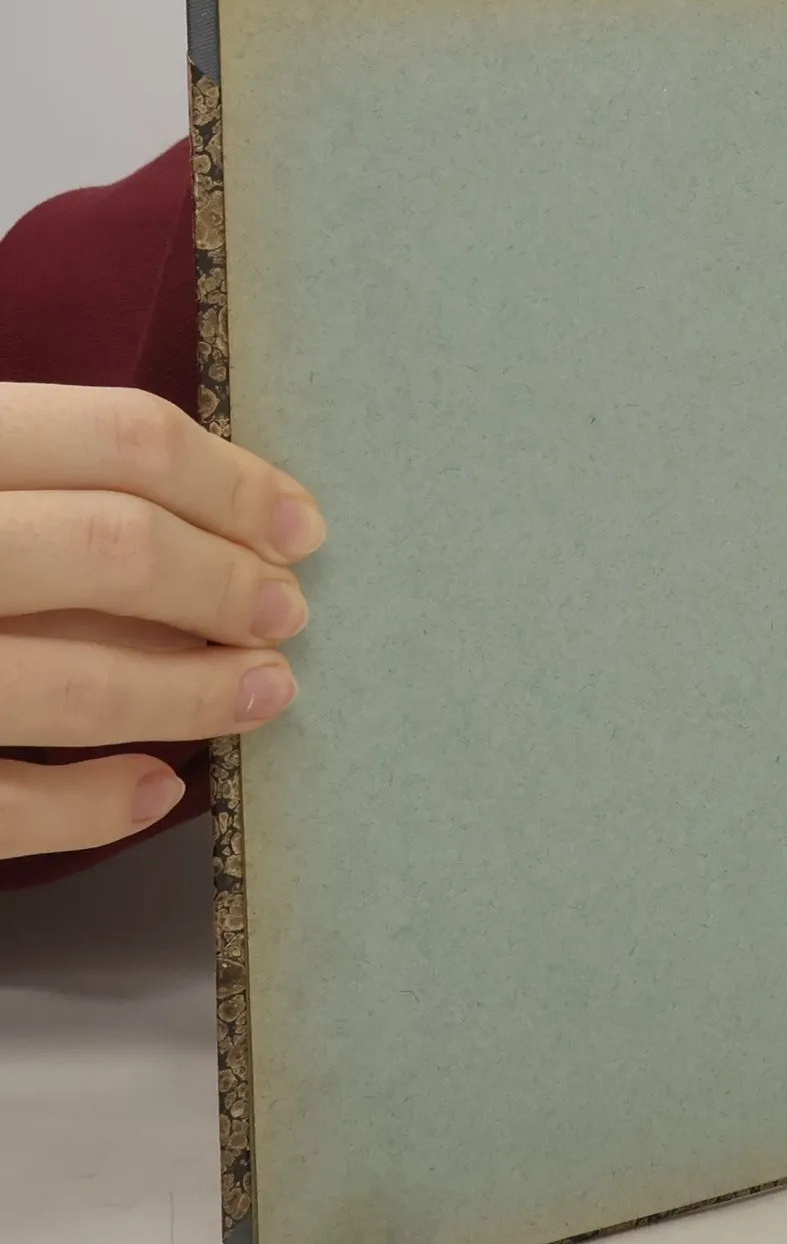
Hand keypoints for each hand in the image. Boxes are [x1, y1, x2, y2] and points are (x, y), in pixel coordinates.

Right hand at [0, 384, 323, 860]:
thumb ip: (25, 469)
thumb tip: (209, 514)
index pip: (117, 437)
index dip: (235, 482)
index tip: (302, 525)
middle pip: (112, 549)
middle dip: (226, 587)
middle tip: (288, 612)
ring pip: (68, 684)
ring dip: (192, 694)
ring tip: (264, 693)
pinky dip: (92, 806)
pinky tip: (160, 790)